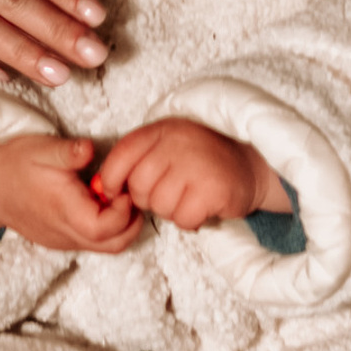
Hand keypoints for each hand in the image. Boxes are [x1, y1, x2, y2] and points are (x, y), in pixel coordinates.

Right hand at [0, 136, 142, 254]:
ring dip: (120, 226)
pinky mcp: (60, 241)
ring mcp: (63, 241)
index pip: (110, 227)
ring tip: (112, 196)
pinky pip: (91, 243)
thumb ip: (70, 151)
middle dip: (131, 221)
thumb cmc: (14, 165)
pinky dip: (104, 228)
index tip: (120, 184)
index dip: (125, 208)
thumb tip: (90, 148)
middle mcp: (67, 234)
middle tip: (127, 192)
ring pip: (106, 247)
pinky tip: (96, 202)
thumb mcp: (42, 149)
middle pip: (116, 244)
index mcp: (66, 212)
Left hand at [92, 118, 287, 231]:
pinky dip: (190, 219)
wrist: (249, 163)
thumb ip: (136, 161)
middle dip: (148, 199)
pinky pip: (183, 218)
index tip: (117, 191)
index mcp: (160, 130)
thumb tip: (101, 190)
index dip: (111, 180)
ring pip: (160, 206)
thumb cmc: (198, 159)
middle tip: (170, 192)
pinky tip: (202, 206)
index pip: (120, 156)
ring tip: (188, 196)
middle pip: (138, 187)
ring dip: (171, 210)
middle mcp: (176, 143)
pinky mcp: (213, 189)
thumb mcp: (165, 146)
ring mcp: (196, 165)